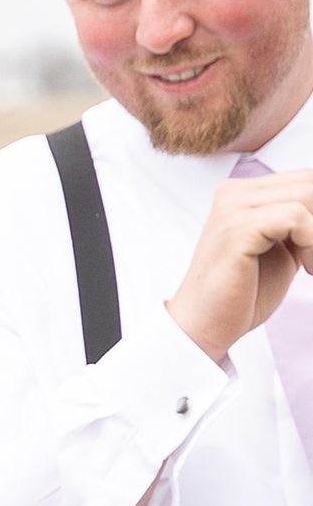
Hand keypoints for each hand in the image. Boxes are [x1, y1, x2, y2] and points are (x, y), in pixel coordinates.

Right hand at [165, 167, 312, 365]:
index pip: (304, 178)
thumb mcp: (283, 247)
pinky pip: (296, 217)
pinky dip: (312, 242)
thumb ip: (303, 224)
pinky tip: (307, 268)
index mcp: (242, 193)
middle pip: (308, 182)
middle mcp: (234, 193)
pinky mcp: (238, 228)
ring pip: (307, 195)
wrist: (204, 326)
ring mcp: (232, 208)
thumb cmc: (240, 293)